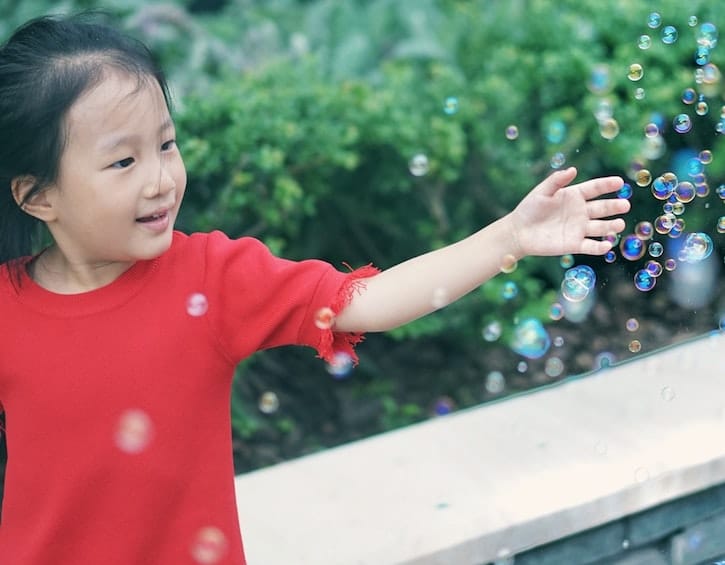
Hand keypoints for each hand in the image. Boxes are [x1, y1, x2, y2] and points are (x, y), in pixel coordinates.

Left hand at [508, 167, 629, 256]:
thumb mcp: (541, 192)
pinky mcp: (575, 244)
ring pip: (601, 227)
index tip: (619, 182)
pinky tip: (607, 245)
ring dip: (611, 226)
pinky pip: (591, 246)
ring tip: (619, 224)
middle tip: (625, 205)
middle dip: (615, 206)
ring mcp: (579, 228)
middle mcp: (581, 212)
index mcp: (574, 195)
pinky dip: (600, 247)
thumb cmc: (529, 209)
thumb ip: (556, 181)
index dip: (607, 185)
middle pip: (603, 208)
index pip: (595, 188)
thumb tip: (572, 169)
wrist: (519, 232)